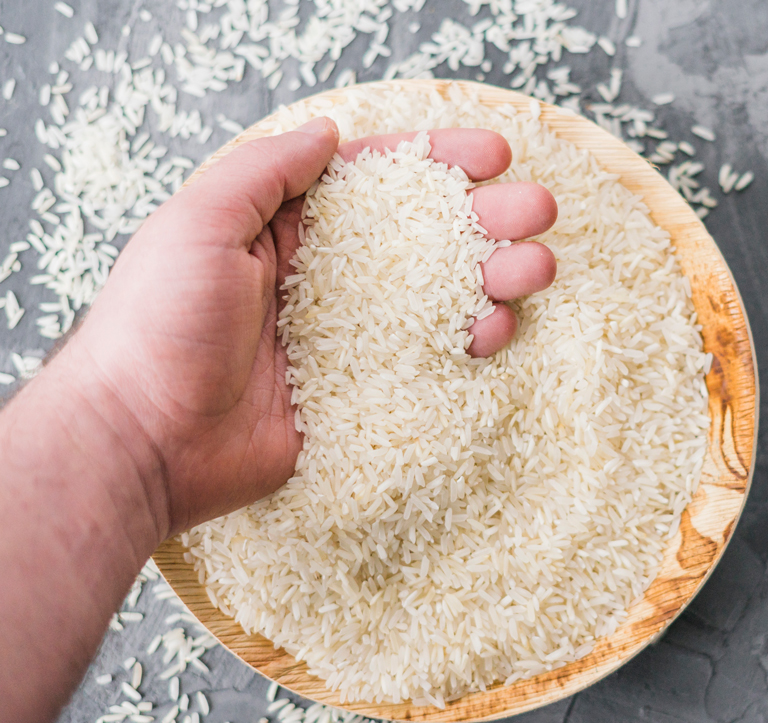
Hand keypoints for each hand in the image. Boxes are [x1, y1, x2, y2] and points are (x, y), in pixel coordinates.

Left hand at [53, 117, 556, 536]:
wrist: (145, 440)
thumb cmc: (159, 326)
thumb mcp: (199, 224)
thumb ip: (265, 173)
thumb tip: (325, 133)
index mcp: (285, 231)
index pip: (374, 183)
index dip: (435, 164)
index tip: (491, 157)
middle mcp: (321, 278)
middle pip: (419, 237)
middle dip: (483, 219)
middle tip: (536, 213)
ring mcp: (343, 337)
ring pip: (434, 297)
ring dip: (491, 278)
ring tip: (535, 269)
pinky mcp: (356, 390)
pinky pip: (424, 359)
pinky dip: (466, 341)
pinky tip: (495, 328)